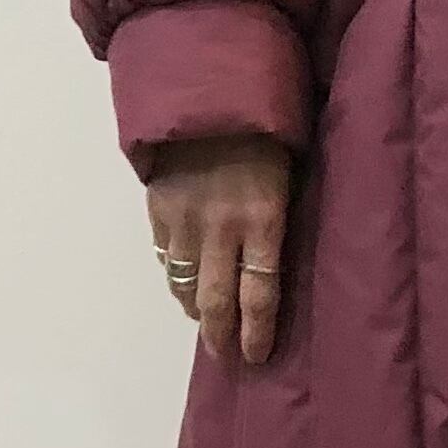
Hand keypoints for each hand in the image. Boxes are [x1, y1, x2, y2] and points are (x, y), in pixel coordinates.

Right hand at [146, 138, 292, 367]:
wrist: (209, 91)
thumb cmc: (266, 132)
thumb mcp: (288, 176)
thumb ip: (278, 223)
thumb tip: (273, 266)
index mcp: (264, 219)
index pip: (260, 293)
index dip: (257, 332)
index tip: (256, 356)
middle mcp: (222, 227)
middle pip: (217, 301)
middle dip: (221, 335)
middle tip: (226, 356)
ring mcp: (186, 220)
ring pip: (185, 284)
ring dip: (195, 309)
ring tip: (204, 322)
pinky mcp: (159, 209)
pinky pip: (165, 258)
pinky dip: (175, 278)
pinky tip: (184, 285)